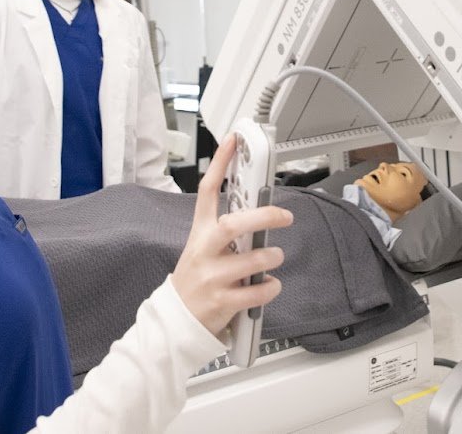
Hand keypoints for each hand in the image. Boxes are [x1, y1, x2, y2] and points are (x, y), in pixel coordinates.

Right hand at [171, 136, 292, 336]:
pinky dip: (270, 287)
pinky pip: (256, 292)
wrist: (176, 320)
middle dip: (264, 217)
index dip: (220, 163)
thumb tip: (261, 211)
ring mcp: (212, 277)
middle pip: (233, 224)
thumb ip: (227, 231)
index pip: (207, 190)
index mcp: (200, 232)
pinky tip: (270, 285)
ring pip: (251, 260)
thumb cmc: (197, 278)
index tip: (234, 142)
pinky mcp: (221, 302)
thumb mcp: (204, 248)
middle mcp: (204, 251)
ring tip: (275, 256)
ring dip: (271, 256)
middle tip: (284, 216)